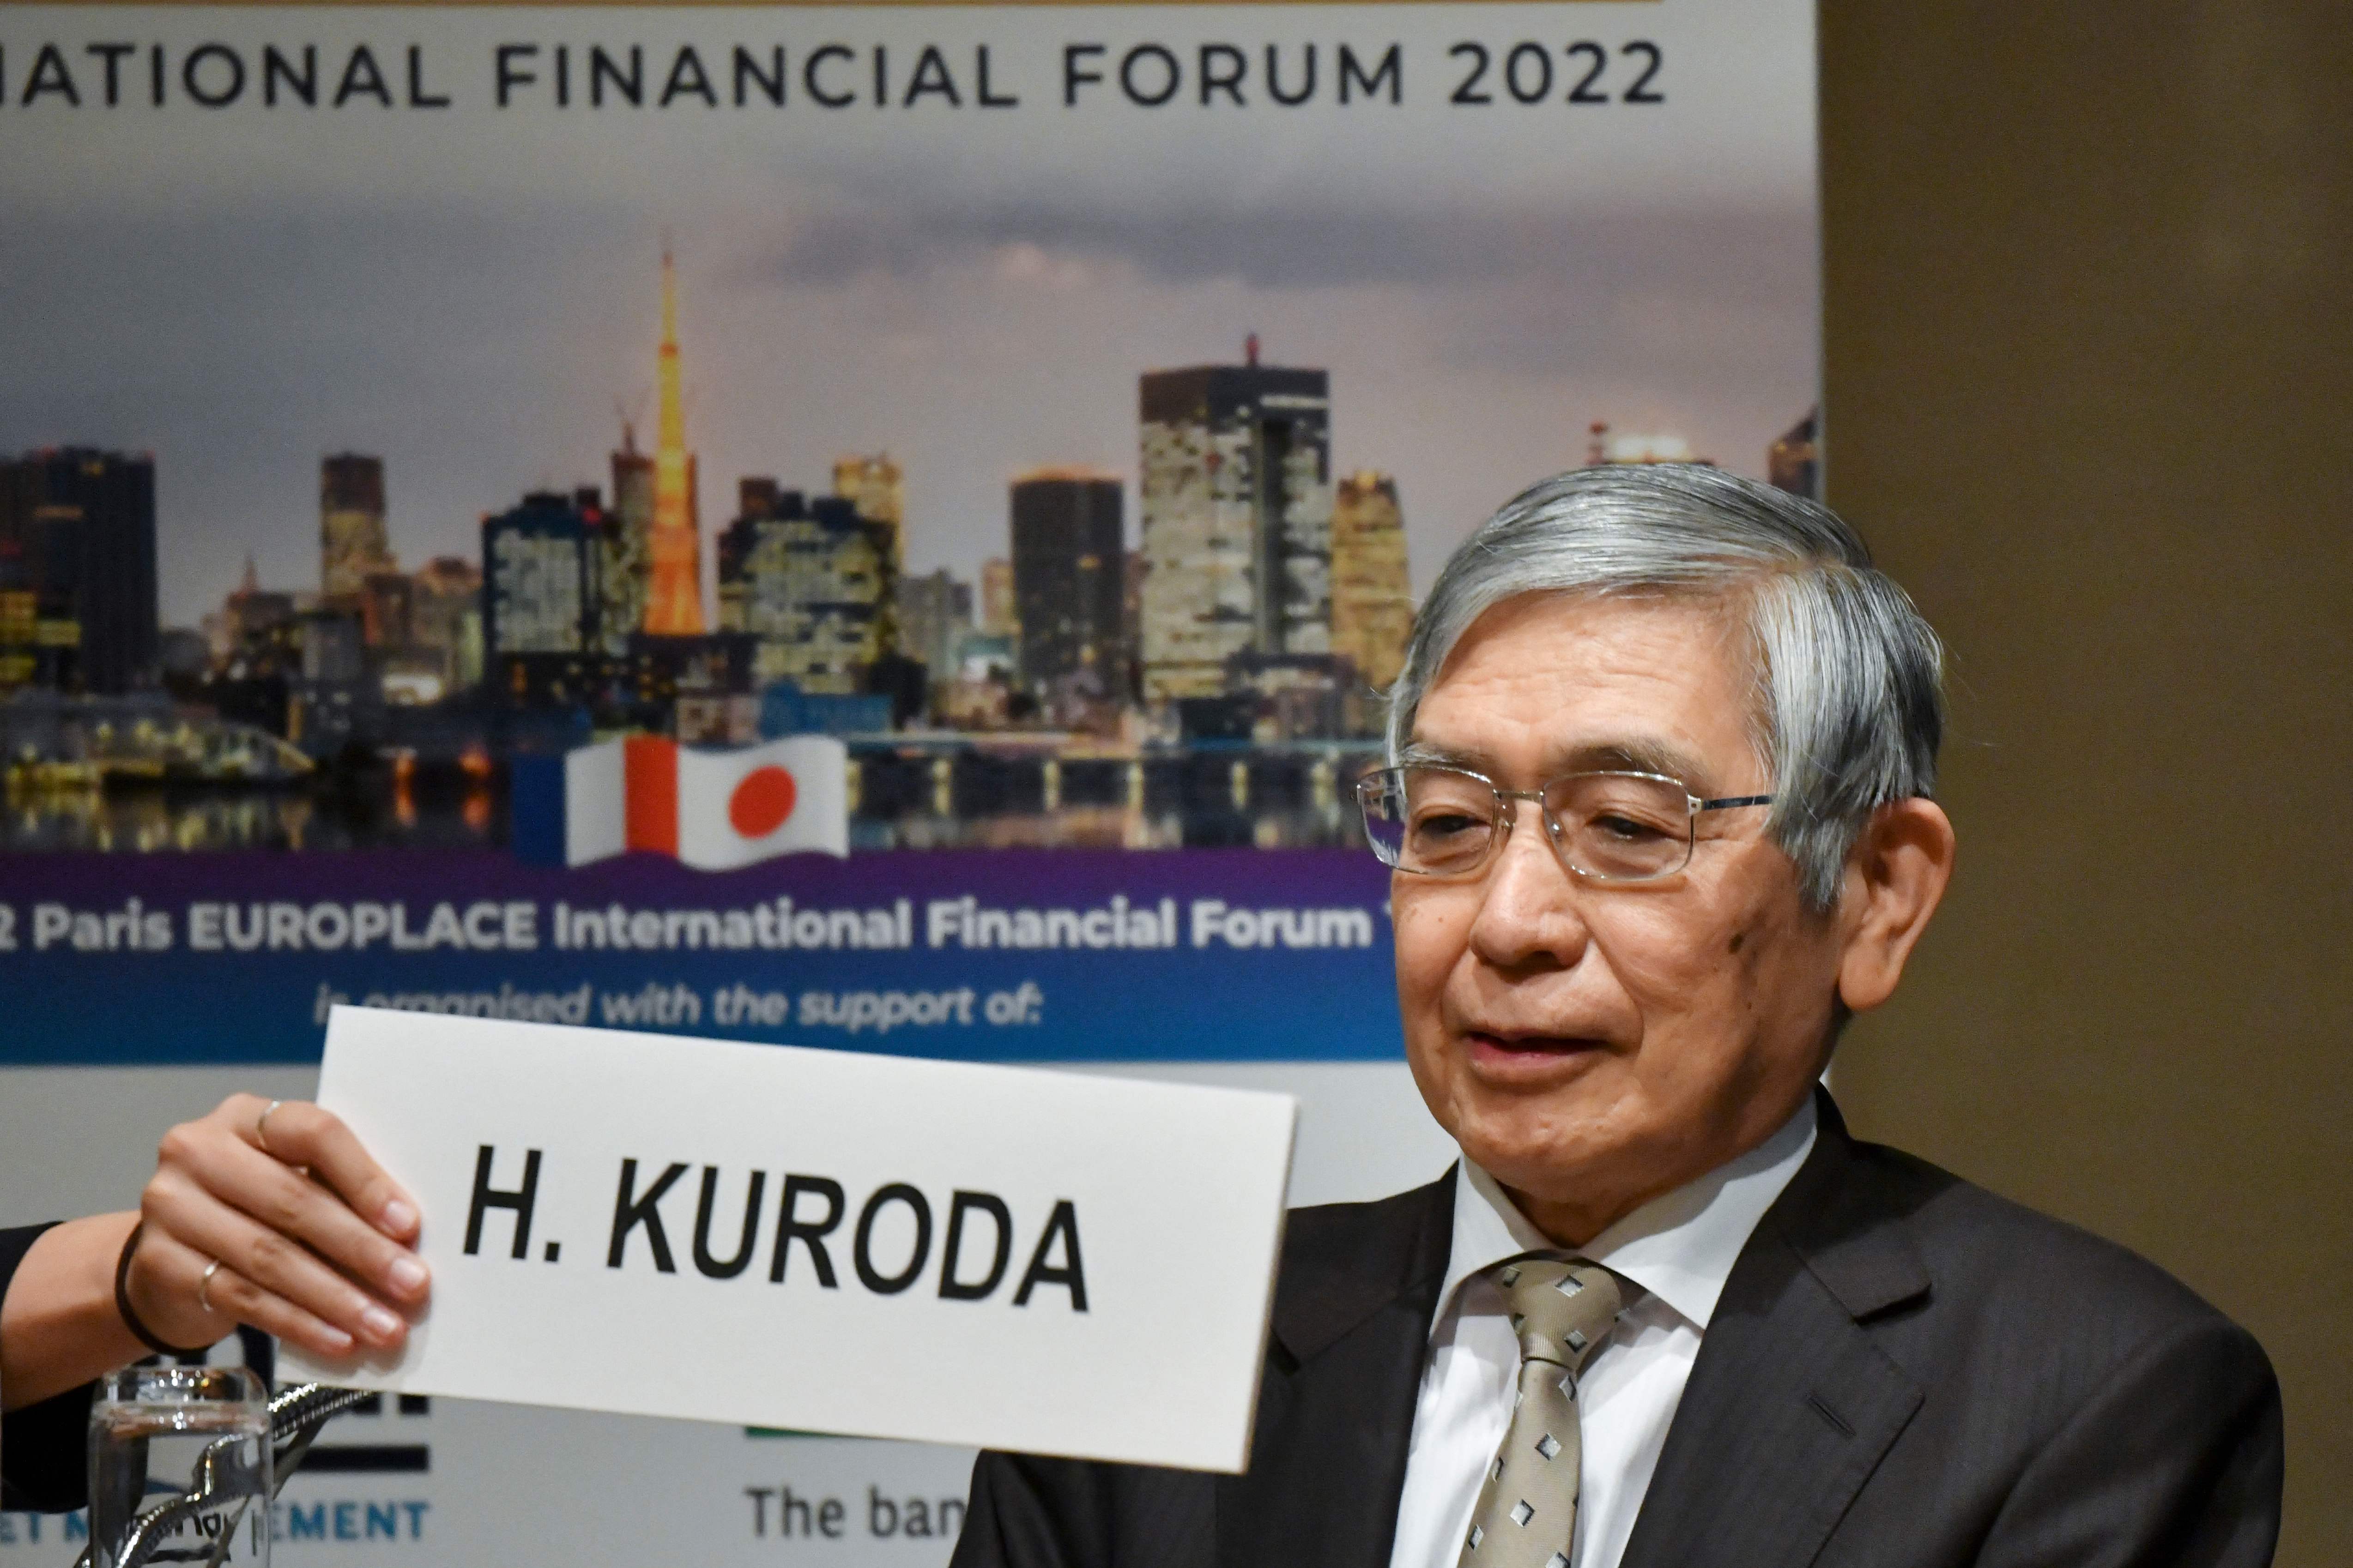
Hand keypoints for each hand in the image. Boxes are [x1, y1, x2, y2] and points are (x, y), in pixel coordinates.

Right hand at [125, 1094, 428, 1358]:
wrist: (168, 1253)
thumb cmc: (254, 1207)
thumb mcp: (294, 1179)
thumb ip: (340, 1192)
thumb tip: (410, 1239)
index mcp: (246, 1116)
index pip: (314, 1133)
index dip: (365, 1180)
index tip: (409, 1225)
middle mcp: (198, 1150)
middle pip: (293, 1200)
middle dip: (361, 1249)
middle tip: (412, 1284)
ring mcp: (171, 1207)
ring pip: (269, 1257)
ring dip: (336, 1297)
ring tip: (385, 1325)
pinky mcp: (159, 1264)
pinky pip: (243, 1298)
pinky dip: (299, 1323)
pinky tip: (339, 1340)